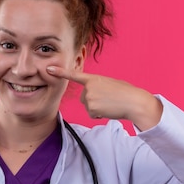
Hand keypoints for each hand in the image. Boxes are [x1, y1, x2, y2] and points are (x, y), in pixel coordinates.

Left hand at [46, 66, 162, 129]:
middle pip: (83, 98)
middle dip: (93, 101)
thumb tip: (91, 95)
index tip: (48, 69)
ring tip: (110, 104)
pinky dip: (99, 114)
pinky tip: (108, 109)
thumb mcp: (110, 84)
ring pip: (88, 107)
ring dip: (97, 108)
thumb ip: (98, 86)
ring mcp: (89, 96)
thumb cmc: (126, 93)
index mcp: (94, 78)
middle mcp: (89, 86)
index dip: (60, 72)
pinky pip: (92, 114)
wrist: (134, 101)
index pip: (74, 75)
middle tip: (108, 99)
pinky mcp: (91, 107)